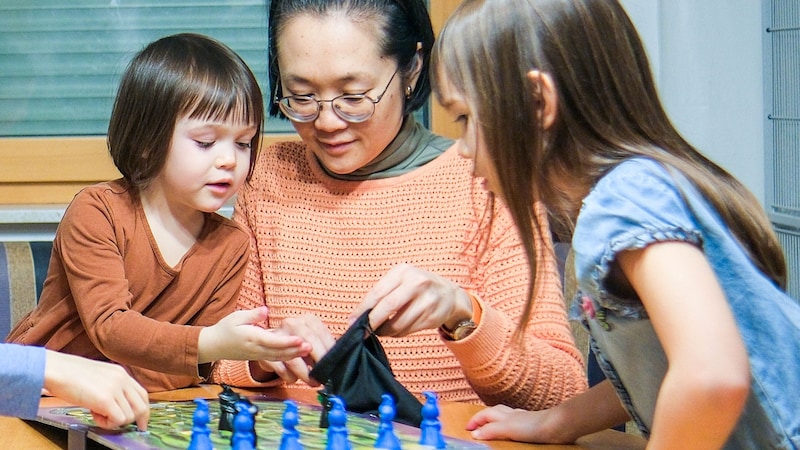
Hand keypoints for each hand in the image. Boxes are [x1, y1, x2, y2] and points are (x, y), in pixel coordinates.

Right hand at [43, 350, 149, 430]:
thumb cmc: (70, 374)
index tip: (141, 422)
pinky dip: (107, 424)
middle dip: (133, 420)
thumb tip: (118, 405)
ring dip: (113, 421)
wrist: (57, 370)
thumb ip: (112, 387)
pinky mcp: (106, 399)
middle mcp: (122, 379)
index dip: (143, 411)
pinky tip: (94, 415)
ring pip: (129, 416)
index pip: (142, 395)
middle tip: (117, 424)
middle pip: (141, 407)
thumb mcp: (99, 377)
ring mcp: (115, 389)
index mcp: (121, 373)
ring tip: (96, 413)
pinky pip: (118, 420)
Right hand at [198, 307, 311, 362]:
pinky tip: (299, 356)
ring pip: (278, 358)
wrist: (214, 345)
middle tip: (311, 346)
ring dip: (294, 355)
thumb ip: (253, 315)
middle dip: (296, 350)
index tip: (300, 339)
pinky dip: (288, 359)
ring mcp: (258, 355)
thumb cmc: (226, 329)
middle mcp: (256, 349)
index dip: (286, 341)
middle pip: (278, 352)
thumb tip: (265, 310)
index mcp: (251, 337)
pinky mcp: (259, 358)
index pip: (271, 340)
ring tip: (309, 351)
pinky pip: (275, 360)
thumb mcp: (237, 317)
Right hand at [252, 314, 335, 385]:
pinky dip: (289, 376)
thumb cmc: (301, 342)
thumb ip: (325, 346)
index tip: (332, 366)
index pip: (320, 335)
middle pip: (307, 344)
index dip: (327, 352)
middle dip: (317, 364)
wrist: (274, 341)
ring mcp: (277, 336)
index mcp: (308, 319)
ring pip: (293, 358)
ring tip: (312, 382)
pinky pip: (280, 367)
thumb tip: (337, 360)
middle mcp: (292, 324)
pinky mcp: (265, 351)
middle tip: (323, 377)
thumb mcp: (314, 338)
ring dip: (304, 373)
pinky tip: (294, 378)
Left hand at [348, 263, 472, 336]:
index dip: (363, 309)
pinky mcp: (433, 316)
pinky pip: (408, 330)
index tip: (352, 321)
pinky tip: (396, 330)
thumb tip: (358, 316)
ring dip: (385, 331)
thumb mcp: (400, 281)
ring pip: (398, 323)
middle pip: (388, 307)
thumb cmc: (415, 287)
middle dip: (372, 323)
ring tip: (380, 331)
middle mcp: (417, 283)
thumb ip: (381, 294)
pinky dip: (398, 334)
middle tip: (362, 333)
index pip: (378, 292)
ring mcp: (427, 300)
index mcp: (403, 271)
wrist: (448, 294)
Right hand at [466, 404, 562, 442]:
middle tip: (475, 425)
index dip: (475, 420)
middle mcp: (512, 414)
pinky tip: (513, 426)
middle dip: (483, 416)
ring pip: (505, 414)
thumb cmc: (534, 425)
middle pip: (494, 411)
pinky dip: (509, 421)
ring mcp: (523, 418)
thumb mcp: (508, 428)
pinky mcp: (532, 423)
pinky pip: (516, 420)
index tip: (467, 429)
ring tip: (491, 423)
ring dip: (495, 417)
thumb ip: (491, 430)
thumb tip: (474, 434)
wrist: (557, 425)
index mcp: (504, 415)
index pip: (485, 414)